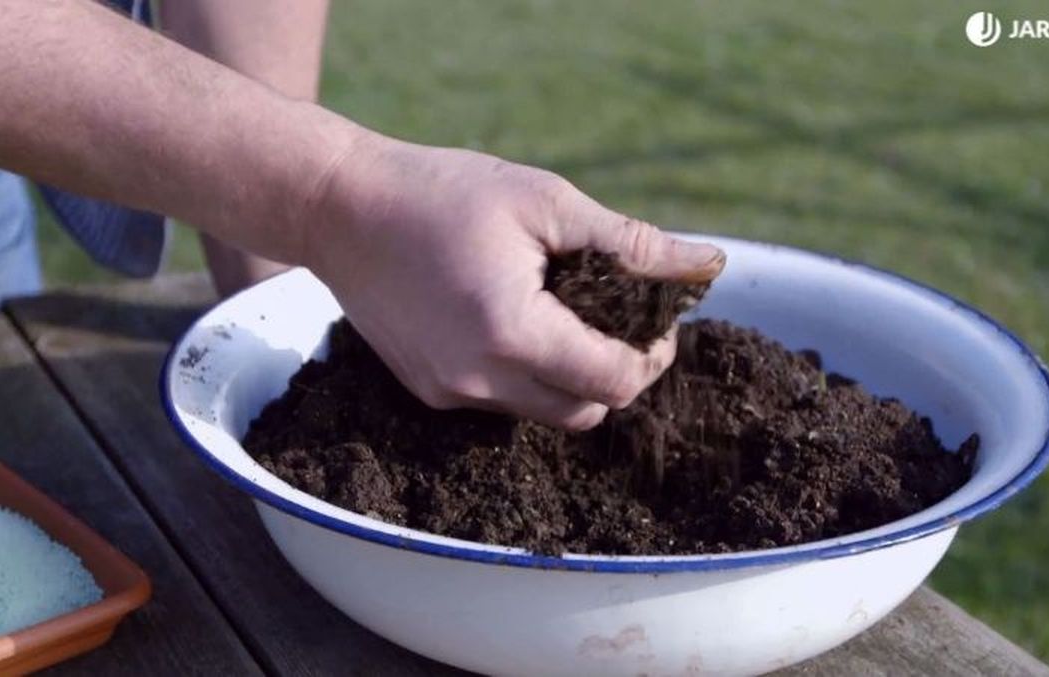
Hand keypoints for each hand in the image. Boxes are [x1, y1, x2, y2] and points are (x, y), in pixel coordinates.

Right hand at [303, 135, 725, 429]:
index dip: (651, 356)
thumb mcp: (546, 202)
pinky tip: (519, 323)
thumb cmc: (444, 192)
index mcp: (513, 333)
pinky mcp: (427, 391)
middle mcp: (478, 380)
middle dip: (617, 373)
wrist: (339, 208)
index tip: (652, 318)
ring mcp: (448, 393)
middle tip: (619, 320)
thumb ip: (630, 243)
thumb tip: (708, 264)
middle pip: (586, 412)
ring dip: (572, 378)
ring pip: (544, 415)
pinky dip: (526, 376)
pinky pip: (501, 404)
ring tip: (569, 316)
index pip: (615, 383)